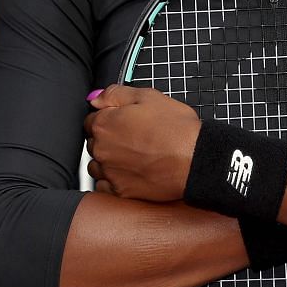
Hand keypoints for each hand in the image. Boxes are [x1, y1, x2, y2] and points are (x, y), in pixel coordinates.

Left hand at [84, 84, 201, 201]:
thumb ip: (116, 94)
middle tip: (133, 139)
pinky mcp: (120, 191)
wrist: (195, 159)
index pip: (92, 120)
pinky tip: (129, 174)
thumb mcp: (148, 97)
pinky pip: (104, 186)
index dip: (108, 119)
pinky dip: (112, 181)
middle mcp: (102, 149)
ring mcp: (109, 172)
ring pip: (97, 165)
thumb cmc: (176, 129)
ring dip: (108, 161)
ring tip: (132, 157)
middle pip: (94, 143)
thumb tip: (96, 97)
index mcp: (105, 124)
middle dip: (108, 140)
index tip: (121, 123)